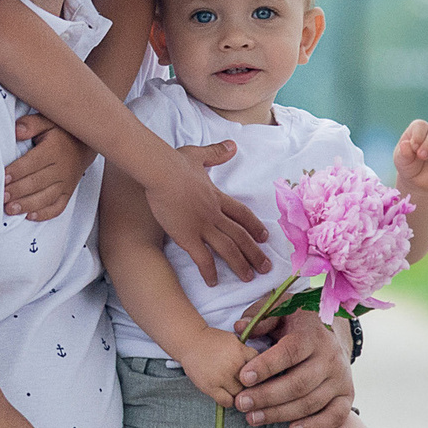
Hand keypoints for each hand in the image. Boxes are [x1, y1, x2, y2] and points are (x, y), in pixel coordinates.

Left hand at [5, 116, 93, 220]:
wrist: (85, 144)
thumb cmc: (60, 131)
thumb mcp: (47, 120)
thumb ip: (31, 124)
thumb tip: (17, 131)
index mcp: (54, 150)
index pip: (32, 163)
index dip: (17, 171)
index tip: (2, 177)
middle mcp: (61, 169)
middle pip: (37, 183)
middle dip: (18, 191)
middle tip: (2, 197)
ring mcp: (66, 183)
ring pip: (46, 198)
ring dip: (27, 205)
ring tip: (10, 210)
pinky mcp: (68, 193)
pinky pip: (58, 207)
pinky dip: (44, 214)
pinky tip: (29, 216)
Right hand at [146, 142, 269, 286]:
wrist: (161, 172)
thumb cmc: (175, 163)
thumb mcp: (199, 155)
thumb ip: (216, 153)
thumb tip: (232, 145)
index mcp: (217, 197)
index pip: (242, 214)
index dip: (255, 226)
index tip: (265, 237)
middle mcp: (215, 214)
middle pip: (241, 236)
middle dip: (255, 253)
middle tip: (266, 267)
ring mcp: (202, 226)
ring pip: (228, 249)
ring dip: (240, 264)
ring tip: (248, 278)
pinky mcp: (187, 236)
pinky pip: (203, 258)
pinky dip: (210, 272)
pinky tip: (214, 282)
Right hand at [168, 329, 256, 409]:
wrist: (190, 342)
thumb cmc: (214, 342)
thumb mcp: (234, 341)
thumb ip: (246, 354)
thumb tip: (260, 369)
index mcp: (241, 351)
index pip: (260, 367)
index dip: (258, 372)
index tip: (254, 375)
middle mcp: (233, 364)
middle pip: (252, 383)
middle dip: (249, 384)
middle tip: (244, 384)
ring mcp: (222, 377)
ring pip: (240, 394)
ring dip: (238, 393)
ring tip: (233, 388)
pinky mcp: (210, 387)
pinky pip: (227, 402)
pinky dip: (229, 401)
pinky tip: (225, 394)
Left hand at [230, 307, 355, 427]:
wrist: (329, 333)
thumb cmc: (295, 324)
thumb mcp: (279, 311)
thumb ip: (260, 318)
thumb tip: (240, 328)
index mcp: (312, 334)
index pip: (291, 351)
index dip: (267, 366)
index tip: (243, 377)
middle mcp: (330, 356)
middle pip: (299, 383)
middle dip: (267, 396)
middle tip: (241, 403)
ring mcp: (341, 378)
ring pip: (312, 402)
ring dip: (280, 414)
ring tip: (252, 418)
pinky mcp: (346, 395)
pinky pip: (336, 416)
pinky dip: (315, 427)